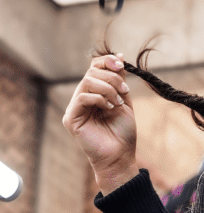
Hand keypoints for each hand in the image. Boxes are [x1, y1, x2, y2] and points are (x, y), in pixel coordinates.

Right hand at [63, 54, 137, 194]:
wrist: (120, 156)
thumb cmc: (123, 132)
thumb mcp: (124, 100)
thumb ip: (120, 81)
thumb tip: (119, 56)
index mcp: (94, 93)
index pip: (94, 68)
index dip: (106, 61)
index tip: (121, 62)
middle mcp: (82, 98)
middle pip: (91, 72)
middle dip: (111, 77)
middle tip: (124, 90)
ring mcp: (75, 108)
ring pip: (87, 82)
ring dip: (108, 88)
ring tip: (118, 102)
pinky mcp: (71, 118)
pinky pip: (82, 97)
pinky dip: (99, 98)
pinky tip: (109, 107)